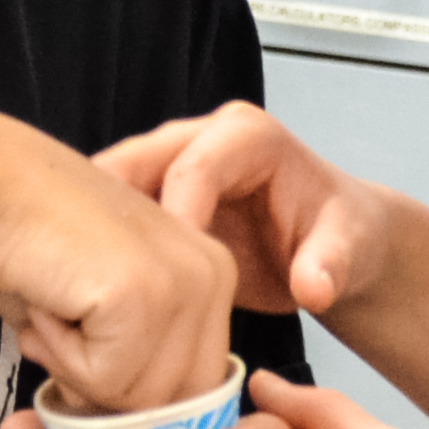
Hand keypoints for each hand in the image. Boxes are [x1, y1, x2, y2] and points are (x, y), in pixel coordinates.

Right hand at [0, 132, 237, 416]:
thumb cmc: (26, 240)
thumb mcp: (97, 318)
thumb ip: (126, 372)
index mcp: (211, 276)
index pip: (194, 386)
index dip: (132, 393)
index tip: (81, 353)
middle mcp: (214, 277)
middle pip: (175, 401)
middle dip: (105, 389)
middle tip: (57, 327)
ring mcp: (186, 285)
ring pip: (140, 398)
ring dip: (76, 370)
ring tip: (53, 304)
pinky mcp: (146, 296)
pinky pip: (106, 381)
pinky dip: (61, 356)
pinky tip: (49, 299)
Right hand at [98, 103, 386, 321]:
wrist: (334, 241)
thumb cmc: (341, 232)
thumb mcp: (349, 247)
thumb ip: (331, 265)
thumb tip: (314, 288)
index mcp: (247, 137)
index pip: (192, 169)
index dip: (172, 223)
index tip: (162, 280)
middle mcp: (200, 140)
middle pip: (132, 167)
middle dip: (107, 223)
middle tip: (94, 283)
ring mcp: (169, 166)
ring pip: (108, 189)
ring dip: (90, 237)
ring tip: (78, 290)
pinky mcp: (152, 198)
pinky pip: (109, 217)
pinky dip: (95, 250)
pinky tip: (87, 291)